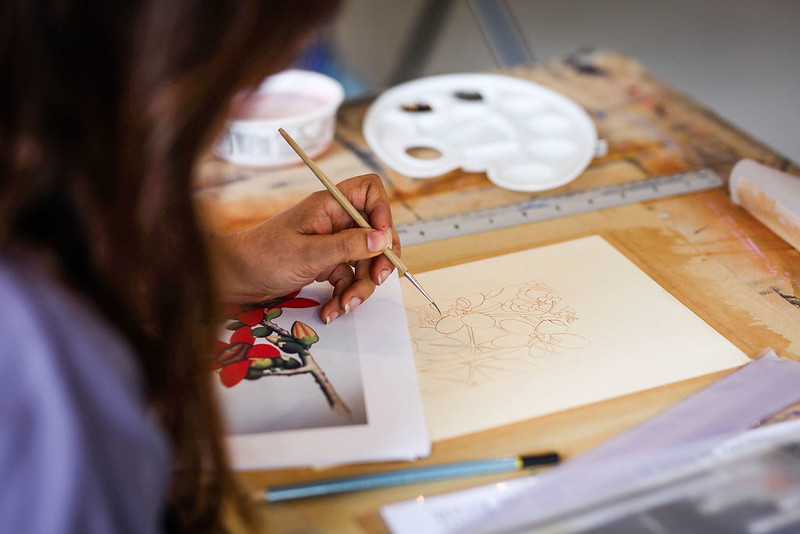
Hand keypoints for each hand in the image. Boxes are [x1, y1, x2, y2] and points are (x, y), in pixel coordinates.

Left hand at [210, 174, 399, 322]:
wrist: (236, 278)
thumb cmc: (263, 257)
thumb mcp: (309, 253)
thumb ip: (348, 246)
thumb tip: (383, 239)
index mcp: (329, 205)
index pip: (370, 192)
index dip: (384, 213)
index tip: (383, 241)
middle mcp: (335, 220)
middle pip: (376, 233)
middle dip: (379, 259)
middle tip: (378, 279)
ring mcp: (332, 242)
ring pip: (365, 260)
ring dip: (361, 286)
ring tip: (345, 305)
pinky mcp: (327, 263)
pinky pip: (349, 277)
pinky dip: (345, 294)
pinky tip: (332, 309)